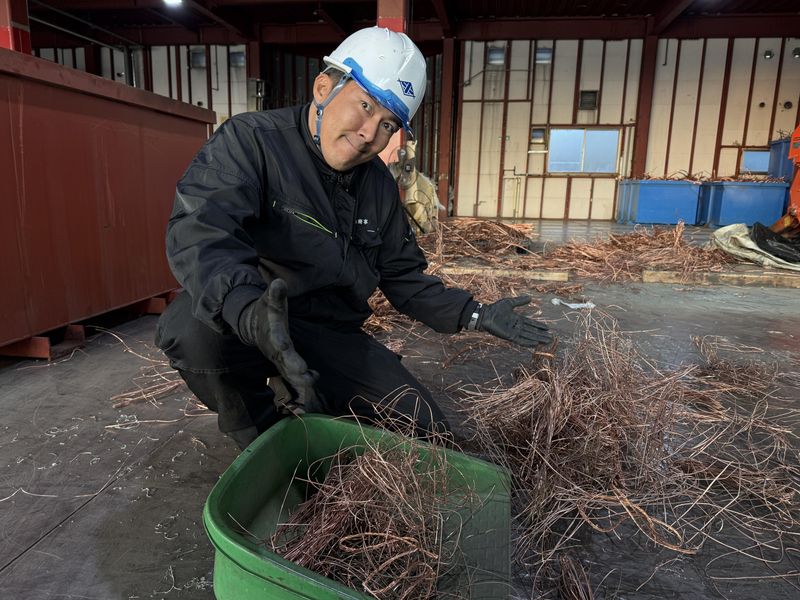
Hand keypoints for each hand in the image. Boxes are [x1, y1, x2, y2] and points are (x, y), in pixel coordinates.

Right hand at [240, 279, 321, 412]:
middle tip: (303, 373)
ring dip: (299, 379)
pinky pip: (293, 375)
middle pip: (284, 362)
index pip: (278, 340)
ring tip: (311, 382)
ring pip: (289, 372)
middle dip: (293, 368)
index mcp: (273, 334)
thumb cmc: (265, 311)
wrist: (253, 325)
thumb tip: (279, 282)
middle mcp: (275, 349)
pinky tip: (315, 377)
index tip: (287, 351)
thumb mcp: (269, 300)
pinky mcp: (284, 363)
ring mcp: (279, 358)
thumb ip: (275, 293)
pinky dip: (302, 379)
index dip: (282, 346)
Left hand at [477, 296, 551, 347]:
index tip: (548, 328)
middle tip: (551, 337)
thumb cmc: (495, 308)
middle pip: (532, 331)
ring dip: (538, 339)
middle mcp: (517, 326)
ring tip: (547, 341)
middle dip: (541, 334)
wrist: (485, 314)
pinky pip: (520, 340)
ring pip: (529, 336)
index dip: (539, 326)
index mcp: (517, 319)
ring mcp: (514, 332)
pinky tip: (535, 344)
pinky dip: (528, 342)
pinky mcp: (510, 336)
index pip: (531, 323)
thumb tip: (530, 297)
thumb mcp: (510, 302)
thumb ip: (520, 301)